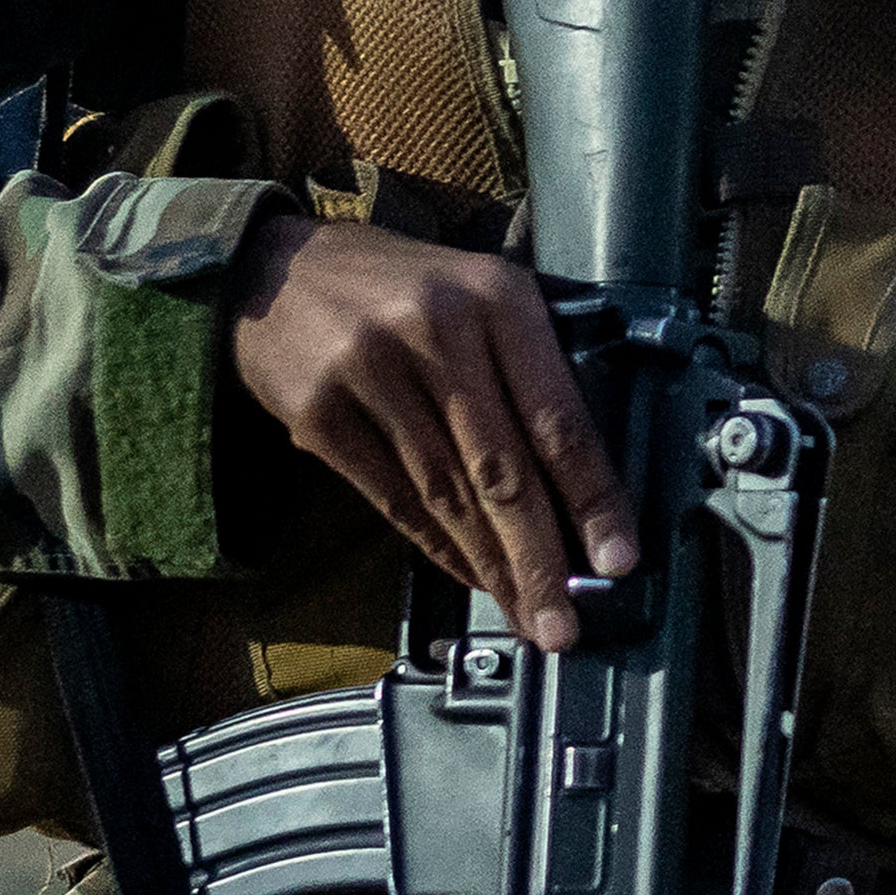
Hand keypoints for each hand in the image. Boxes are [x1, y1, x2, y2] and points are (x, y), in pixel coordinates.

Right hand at [219, 216, 633, 648]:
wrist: (277, 269)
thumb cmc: (403, 288)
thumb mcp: (479, 292)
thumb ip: (531, 363)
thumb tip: (585, 481)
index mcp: (496, 297)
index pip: (557, 417)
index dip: (592, 497)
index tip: (618, 560)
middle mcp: (436, 330)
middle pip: (502, 470)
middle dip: (540, 559)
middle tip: (564, 626)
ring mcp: (370, 371)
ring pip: (448, 495)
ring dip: (492, 567)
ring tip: (526, 614)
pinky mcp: (318, 413)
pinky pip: (394, 500)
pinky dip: (437, 548)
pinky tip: (469, 576)